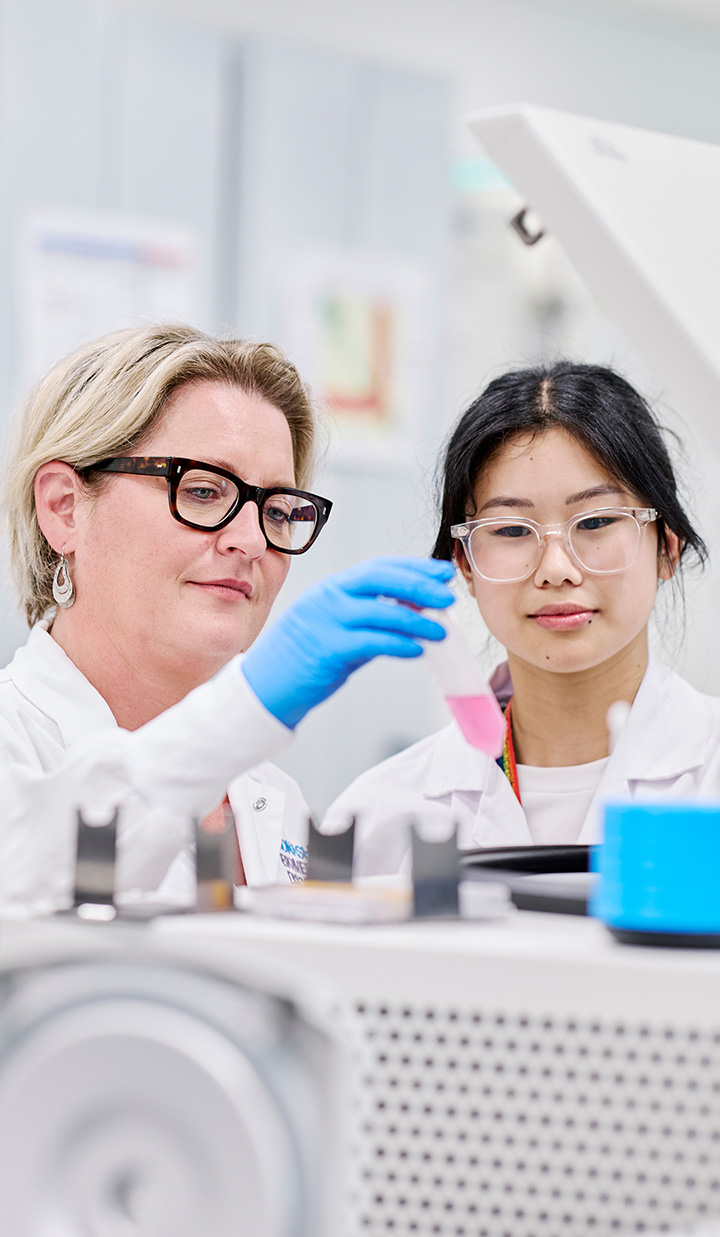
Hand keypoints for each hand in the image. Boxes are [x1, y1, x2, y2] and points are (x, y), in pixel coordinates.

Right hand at [242, 556, 454, 727]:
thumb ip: (369, 617)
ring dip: (416, 620)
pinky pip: (371, 643)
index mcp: (332, 588)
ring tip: (441, 630)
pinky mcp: (327, 650)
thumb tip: (414, 613)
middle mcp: (327, 598)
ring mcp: (325, 622)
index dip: (413, 567)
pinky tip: (417, 650)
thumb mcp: (336, 626)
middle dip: (419, 585)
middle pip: (380, 580)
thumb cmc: (304, 657)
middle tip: (448, 596)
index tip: (442, 573)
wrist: (266, 686)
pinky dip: (398, 644)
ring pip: (380, 611)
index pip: (378, 567)